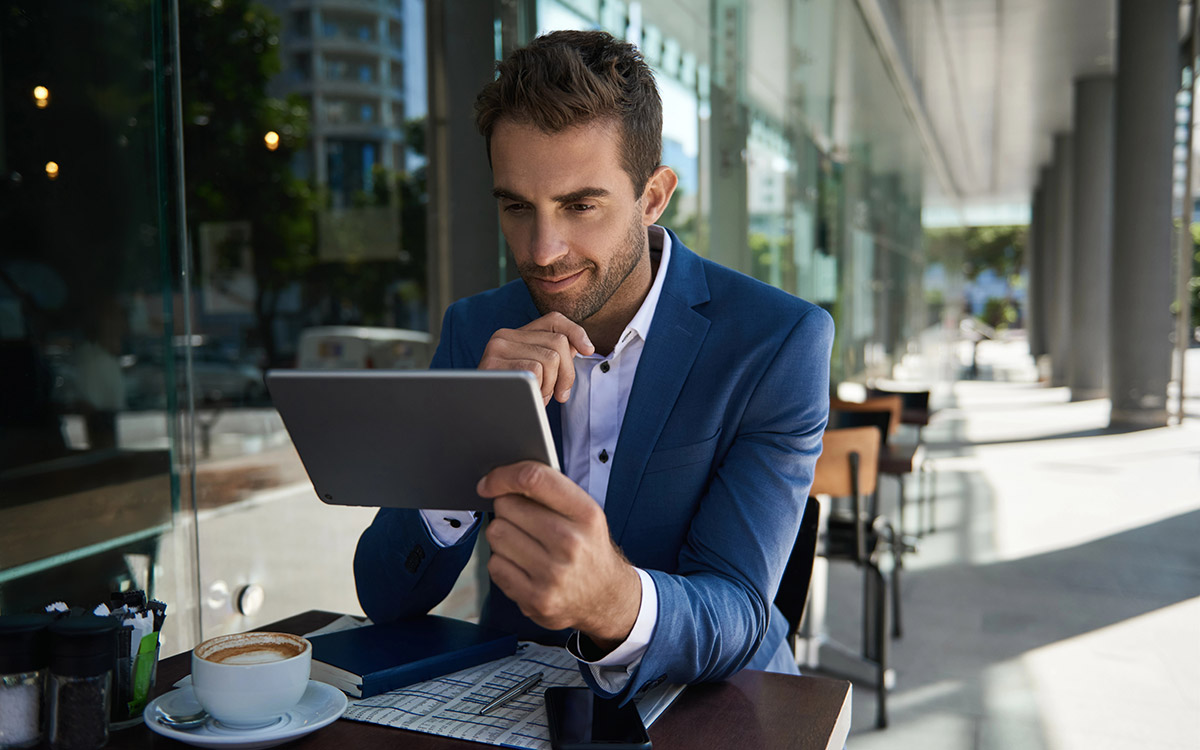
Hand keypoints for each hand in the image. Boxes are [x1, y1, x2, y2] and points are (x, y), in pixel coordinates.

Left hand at [477, 461, 640, 649]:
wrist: (605, 597)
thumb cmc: (587, 548)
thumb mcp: (584, 513)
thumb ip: (549, 491)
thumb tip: (501, 479)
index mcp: (586, 515)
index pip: (534, 479)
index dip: (503, 476)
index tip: (489, 482)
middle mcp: (571, 543)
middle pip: (506, 506)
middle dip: (507, 509)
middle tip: (523, 520)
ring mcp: (553, 574)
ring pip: (496, 534)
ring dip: (503, 536)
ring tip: (525, 544)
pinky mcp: (536, 599)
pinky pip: (494, 565)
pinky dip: (502, 563)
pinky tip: (523, 566)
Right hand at [478, 312, 593, 404]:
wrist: (479, 419)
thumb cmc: (511, 398)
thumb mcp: (534, 374)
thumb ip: (553, 356)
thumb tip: (582, 346)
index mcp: (515, 335)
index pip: (554, 320)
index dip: (576, 332)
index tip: (589, 350)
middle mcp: (504, 336)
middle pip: (559, 343)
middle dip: (567, 373)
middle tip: (560, 394)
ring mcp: (497, 348)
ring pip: (551, 359)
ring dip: (551, 385)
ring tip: (538, 397)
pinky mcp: (494, 364)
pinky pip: (535, 371)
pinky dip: (539, 389)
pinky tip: (528, 398)